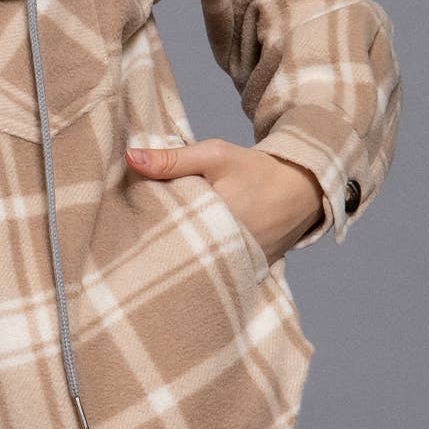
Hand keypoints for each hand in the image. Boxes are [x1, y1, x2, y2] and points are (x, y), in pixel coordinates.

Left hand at [125, 138, 323, 263]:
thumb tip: (130, 158)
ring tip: (153, 246)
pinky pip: (215, 268)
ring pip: (196, 262)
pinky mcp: (247, 272)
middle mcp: (228, 251)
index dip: (145, 223)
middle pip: (179, 250)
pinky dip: (200, 260)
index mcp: (217, 222)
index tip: (127, 215)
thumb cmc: (254, 170)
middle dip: (158, 242)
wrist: (300, 189)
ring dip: (178, 252)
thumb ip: (173, 159)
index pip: (166, 229)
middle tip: (134, 234)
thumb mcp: (214, 156)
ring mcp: (239, 265)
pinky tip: (184, 253)